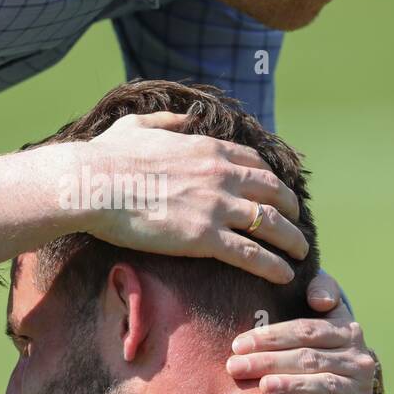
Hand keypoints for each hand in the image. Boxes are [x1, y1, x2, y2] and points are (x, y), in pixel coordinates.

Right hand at [77, 112, 309, 283]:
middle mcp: (221, 175)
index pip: (256, 164)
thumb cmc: (107, 156)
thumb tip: (182, 119)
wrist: (92, 184)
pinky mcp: (205, 237)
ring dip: (292, 240)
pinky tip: (284, 274)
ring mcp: (216, 206)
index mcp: (208, 148)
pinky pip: (252, 254)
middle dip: (290, 209)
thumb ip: (167, 122)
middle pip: (273, 192)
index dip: (272, 181)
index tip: (277, 194)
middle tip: (296, 223)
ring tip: (301, 253)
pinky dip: (273, 265)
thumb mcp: (140, 125)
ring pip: (271, 224)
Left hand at [226, 270, 380, 393]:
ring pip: (323, 384)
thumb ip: (321, 290)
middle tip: (235, 367)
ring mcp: (361, 387)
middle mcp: (357, 357)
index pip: (306, 331)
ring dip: (291, 384)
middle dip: (268, 362)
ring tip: (263, 386)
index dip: (271, 336)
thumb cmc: (324, 343)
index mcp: (347, 330)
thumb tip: (318, 299)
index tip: (238, 345)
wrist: (353, 382)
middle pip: (308, 358)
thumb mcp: (327, 313)